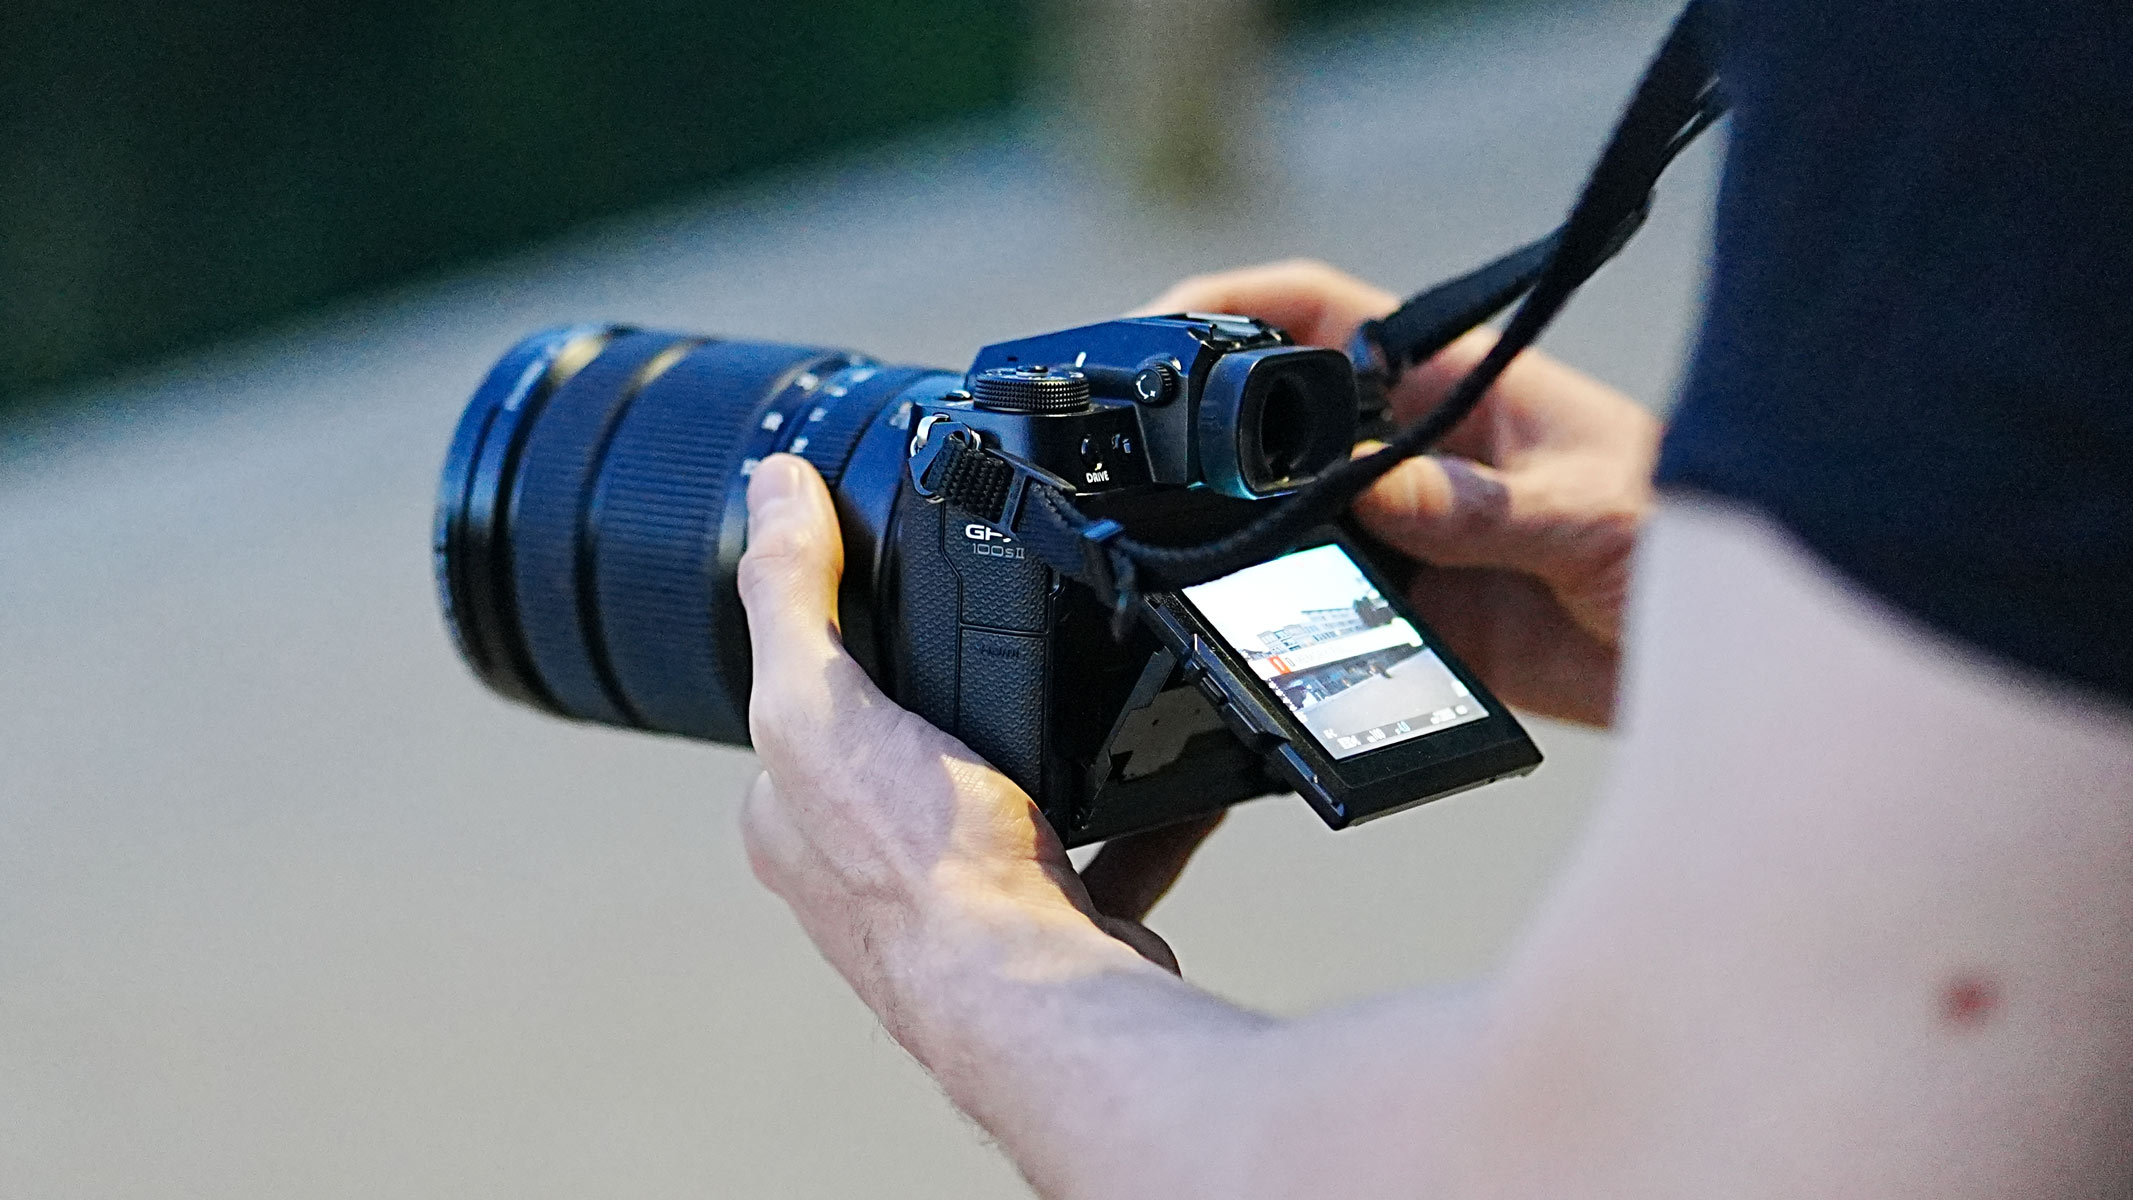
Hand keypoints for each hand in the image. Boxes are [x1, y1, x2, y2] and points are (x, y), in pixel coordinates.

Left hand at [736, 454, 1216, 1020]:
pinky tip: (1183, 767)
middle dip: (960, 696)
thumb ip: (793, 592)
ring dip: (1052, 751)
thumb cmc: (919, 874)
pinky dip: (1145, 808)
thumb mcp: (819, 700)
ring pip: (1010, 799)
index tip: (894, 583)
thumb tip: (775, 485)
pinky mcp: (1056, 923)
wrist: (1039, 997)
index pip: (803, 702)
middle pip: (909, 750)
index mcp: (792, 815)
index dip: (840, 640)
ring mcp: (965, 901)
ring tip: (1093, 688)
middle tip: (1011, 636)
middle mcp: (866, 869)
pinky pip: (1109, 846)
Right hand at [1138, 260, 1658, 724]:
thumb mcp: (1597, 511)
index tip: (1154, 330)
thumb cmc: (1699, 537)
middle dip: (1203, 440)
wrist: (1745, 667)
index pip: (1318, 313)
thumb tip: (1370, 489)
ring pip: (1283, 528)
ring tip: (1182, 573)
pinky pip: (1320, 619)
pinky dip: (1280, 633)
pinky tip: (1250, 648)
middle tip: (1138, 472)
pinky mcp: (1410, 621)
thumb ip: (1484, 506)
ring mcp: (1403, 538)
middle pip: (1274, 425)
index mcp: (1453, 385)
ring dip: (1237, 549)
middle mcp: (1411, 455)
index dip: (1230, 305)